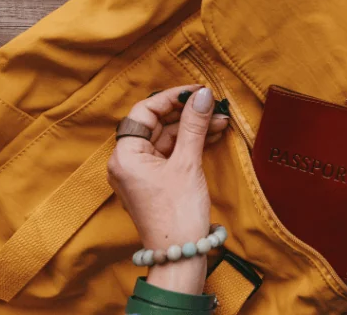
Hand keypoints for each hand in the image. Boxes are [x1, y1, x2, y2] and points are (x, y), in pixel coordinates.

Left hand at [107, 86, 228, 294]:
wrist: (181, 254)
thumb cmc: (178, 213)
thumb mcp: (188, 163)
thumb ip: (194, 125)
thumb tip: (203, 95)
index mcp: (125, 156)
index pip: (144, 112)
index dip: (171, 98)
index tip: (197, 91)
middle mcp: (127, 162)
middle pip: (156, 125)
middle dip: (187, 114)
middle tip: (215, 106)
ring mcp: (141, 173)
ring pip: (167, 139)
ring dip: (193, 128)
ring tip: (221, 121)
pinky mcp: (155, 182)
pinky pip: (171, 153)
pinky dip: (190, 144)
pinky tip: (212, 135)